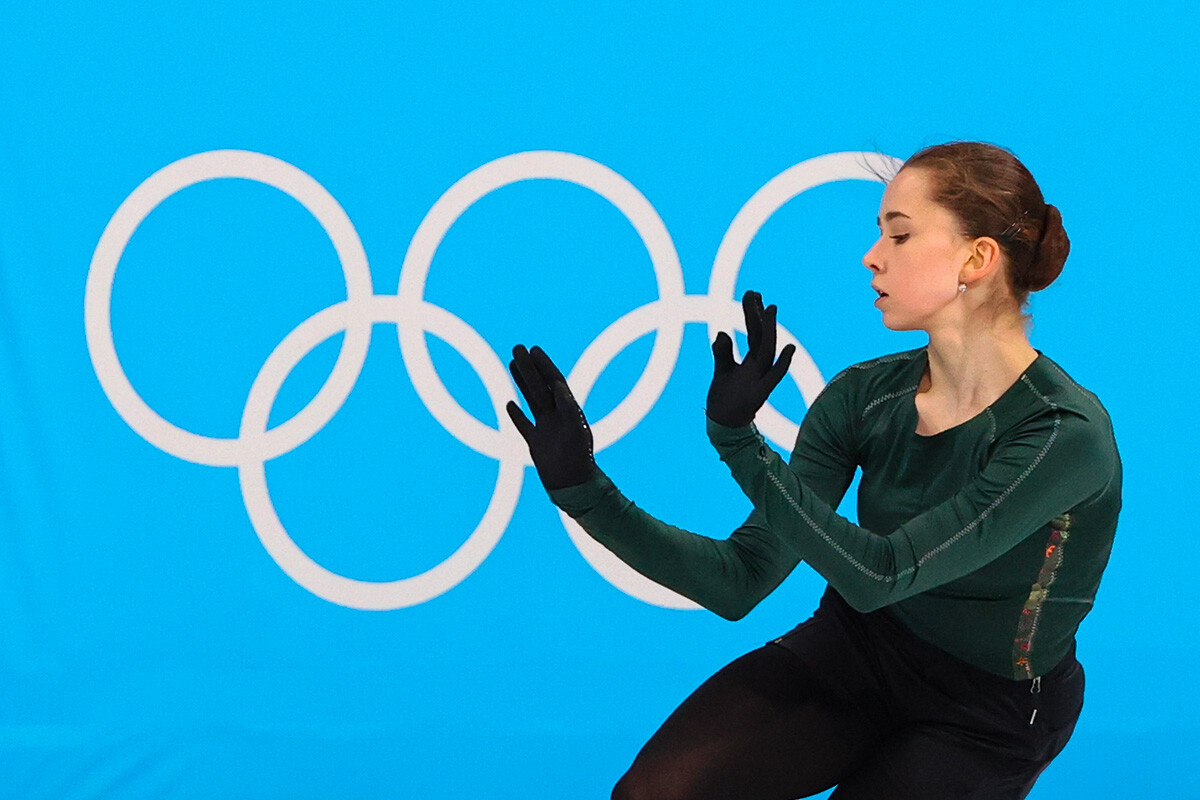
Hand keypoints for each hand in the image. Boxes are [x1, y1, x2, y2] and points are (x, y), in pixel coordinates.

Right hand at [506, 345, 595, 490]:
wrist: (574, 486)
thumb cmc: (579, 459)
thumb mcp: (576, 430)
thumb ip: (568, 408)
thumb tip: (559, 385)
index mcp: (569, 410)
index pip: (555, 381)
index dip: (545, 365)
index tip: (534, 349)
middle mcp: (557, 416)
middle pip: (540, 386)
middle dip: (529, 367)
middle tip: (516, 347)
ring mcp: (546, 428)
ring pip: (531, 400)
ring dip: (522, 382)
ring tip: (511, 363)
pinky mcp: (536, 444)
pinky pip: (524, 425)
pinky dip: (516, 415)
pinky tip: (508, 403)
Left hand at [707, 290, 795, 427]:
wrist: (725, 424)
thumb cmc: (724, 397)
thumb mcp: (721, 371)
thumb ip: (722, 353)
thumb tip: (721, 333)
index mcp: (750, 361)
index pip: (753, 332)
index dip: (752, 313)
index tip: (752, 292)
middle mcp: (757, 366)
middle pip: (759, 335)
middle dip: (756, 314)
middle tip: (753, 291)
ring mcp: (759, 378)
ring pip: (766, 349)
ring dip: (768, 328)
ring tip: (770, 307)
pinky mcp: (759, 394)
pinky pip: (774, 376)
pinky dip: (783, 363)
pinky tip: (791, 348)